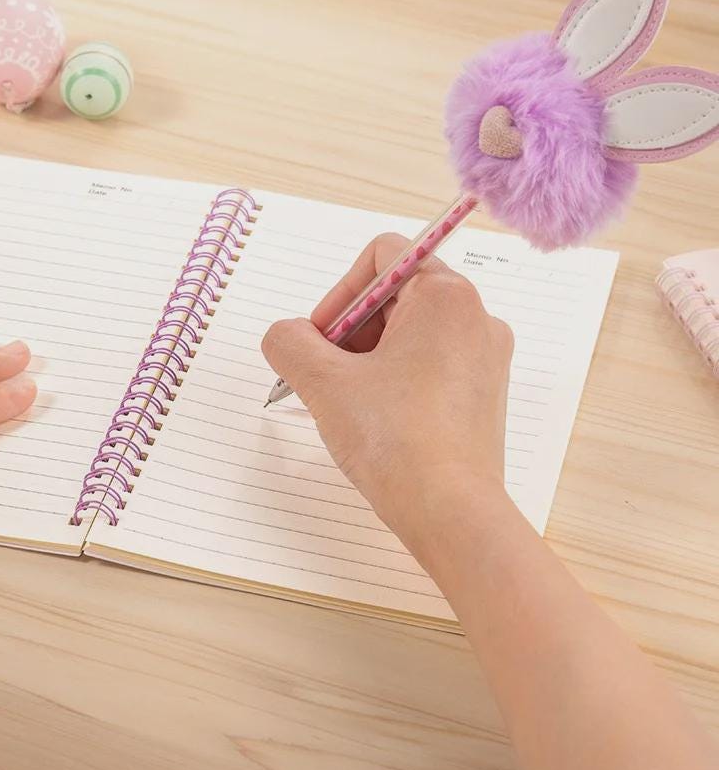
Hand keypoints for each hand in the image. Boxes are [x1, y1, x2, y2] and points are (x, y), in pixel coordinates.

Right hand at [261, 233, 512, 555]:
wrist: (452, 513)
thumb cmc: (397, 440)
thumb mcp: (323, 382)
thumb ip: (289, 342)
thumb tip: (285, 336)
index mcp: (446, 295)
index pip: (381, 256)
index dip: (339, 293)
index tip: (320, 339)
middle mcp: (476, 318)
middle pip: (394, 296)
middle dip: (350, 331)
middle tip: (325, 375)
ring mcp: (485, 359)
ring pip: (409, 335)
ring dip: (367, 359)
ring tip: (347, 403)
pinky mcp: (483, 395)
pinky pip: (429, 366)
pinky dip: (394, 381)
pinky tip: (375, 420)